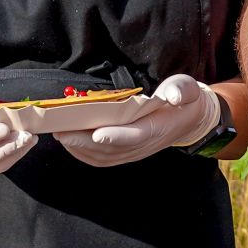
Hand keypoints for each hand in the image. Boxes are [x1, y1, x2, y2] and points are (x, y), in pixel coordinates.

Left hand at [58, 75, 221, 166]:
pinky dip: (83, 153)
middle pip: (111, 149)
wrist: (188, 118)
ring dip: (79, 148)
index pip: (135, 136)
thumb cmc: (183, 100)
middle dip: (84, 142)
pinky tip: (69, 142)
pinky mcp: (125, 153)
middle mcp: (143, 145)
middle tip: (61, 130)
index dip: (116, 136)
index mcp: (157, 128)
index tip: (96, 134)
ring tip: (60, 134)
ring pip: (103, 156)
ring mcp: (133, 152)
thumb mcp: (187, 90)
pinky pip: (101, 158)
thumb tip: (172, 96)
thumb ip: (181, 91)